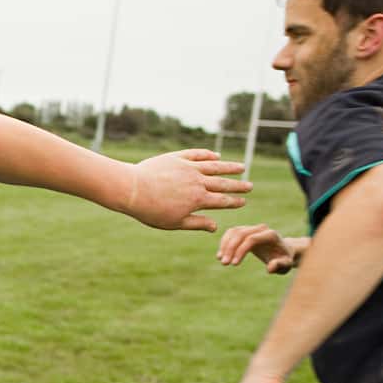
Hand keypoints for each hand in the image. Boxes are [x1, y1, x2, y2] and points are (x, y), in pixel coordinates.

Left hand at [126, 149, 251, 231]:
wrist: (132, 189)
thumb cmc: (150, 210)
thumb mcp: (174, 222)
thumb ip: (196, 223)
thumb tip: (215, 227)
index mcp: (198, 200)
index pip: (221, 201)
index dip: (234, 202)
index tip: (243, 202)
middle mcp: (197, 182)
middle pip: (222, 183)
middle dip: (238, 185)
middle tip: (250, 186)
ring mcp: (188, 167)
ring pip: (214, 166)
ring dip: (229, 167)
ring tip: (241, 167)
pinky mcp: (177, 158)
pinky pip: (197, 154)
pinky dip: (207, 155)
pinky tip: (216, 156)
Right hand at [217, 224, 295, 273]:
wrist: (282, 250)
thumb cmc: (284, 259)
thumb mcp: (286, 265)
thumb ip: (280, 265)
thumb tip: (270, 267)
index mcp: (271, 235)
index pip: (252, 239)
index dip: (241, 250)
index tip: (234, 264)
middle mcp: (261, 228)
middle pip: (241, 234)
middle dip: (231, 248)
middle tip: (224, 263)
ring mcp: (252, 228)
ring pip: (234, 232)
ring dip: (225, 245)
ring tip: (220, 259)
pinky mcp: (245, 230)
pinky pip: (231, 233)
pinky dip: (224, 243)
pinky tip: (220, 254)